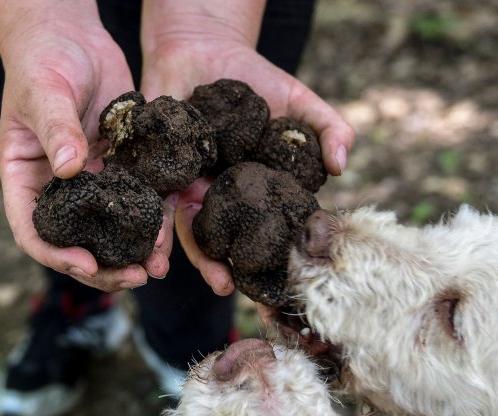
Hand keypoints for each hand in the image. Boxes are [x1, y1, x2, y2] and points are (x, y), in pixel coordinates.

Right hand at [0, 21, 175, 291]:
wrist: (71, 35)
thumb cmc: (43, 59)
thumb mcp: (43, 92)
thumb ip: (57, 129)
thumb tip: (70, 170)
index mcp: (28, 180)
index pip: (35, 231)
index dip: (58, 255)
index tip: (87, 265)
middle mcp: (60, 188)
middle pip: (78, 243)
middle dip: (105, 267)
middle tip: (135, 278)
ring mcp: (93, 180)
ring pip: (112, 229)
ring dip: (134, 251)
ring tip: (158, 268)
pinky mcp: (123, 166)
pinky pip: (140, 200)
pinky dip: (156, 219)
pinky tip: (174, 233)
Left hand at [141, 35, 355, 295]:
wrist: (205, 45)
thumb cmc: (256, 78)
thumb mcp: (300, 101)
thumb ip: (327, 128)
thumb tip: (343, 164)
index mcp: (252, 189)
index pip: (263, 230)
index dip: (268, 257)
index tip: (275, 283)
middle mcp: (218, 193)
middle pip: (220, 237)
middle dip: (221, 265)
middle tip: (227, 288)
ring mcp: (187, 182)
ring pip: (184, 225)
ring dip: (187, 254)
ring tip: (196, 277)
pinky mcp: (156, 166)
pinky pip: (154, 197)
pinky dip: (155, 221)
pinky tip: (154, 243)